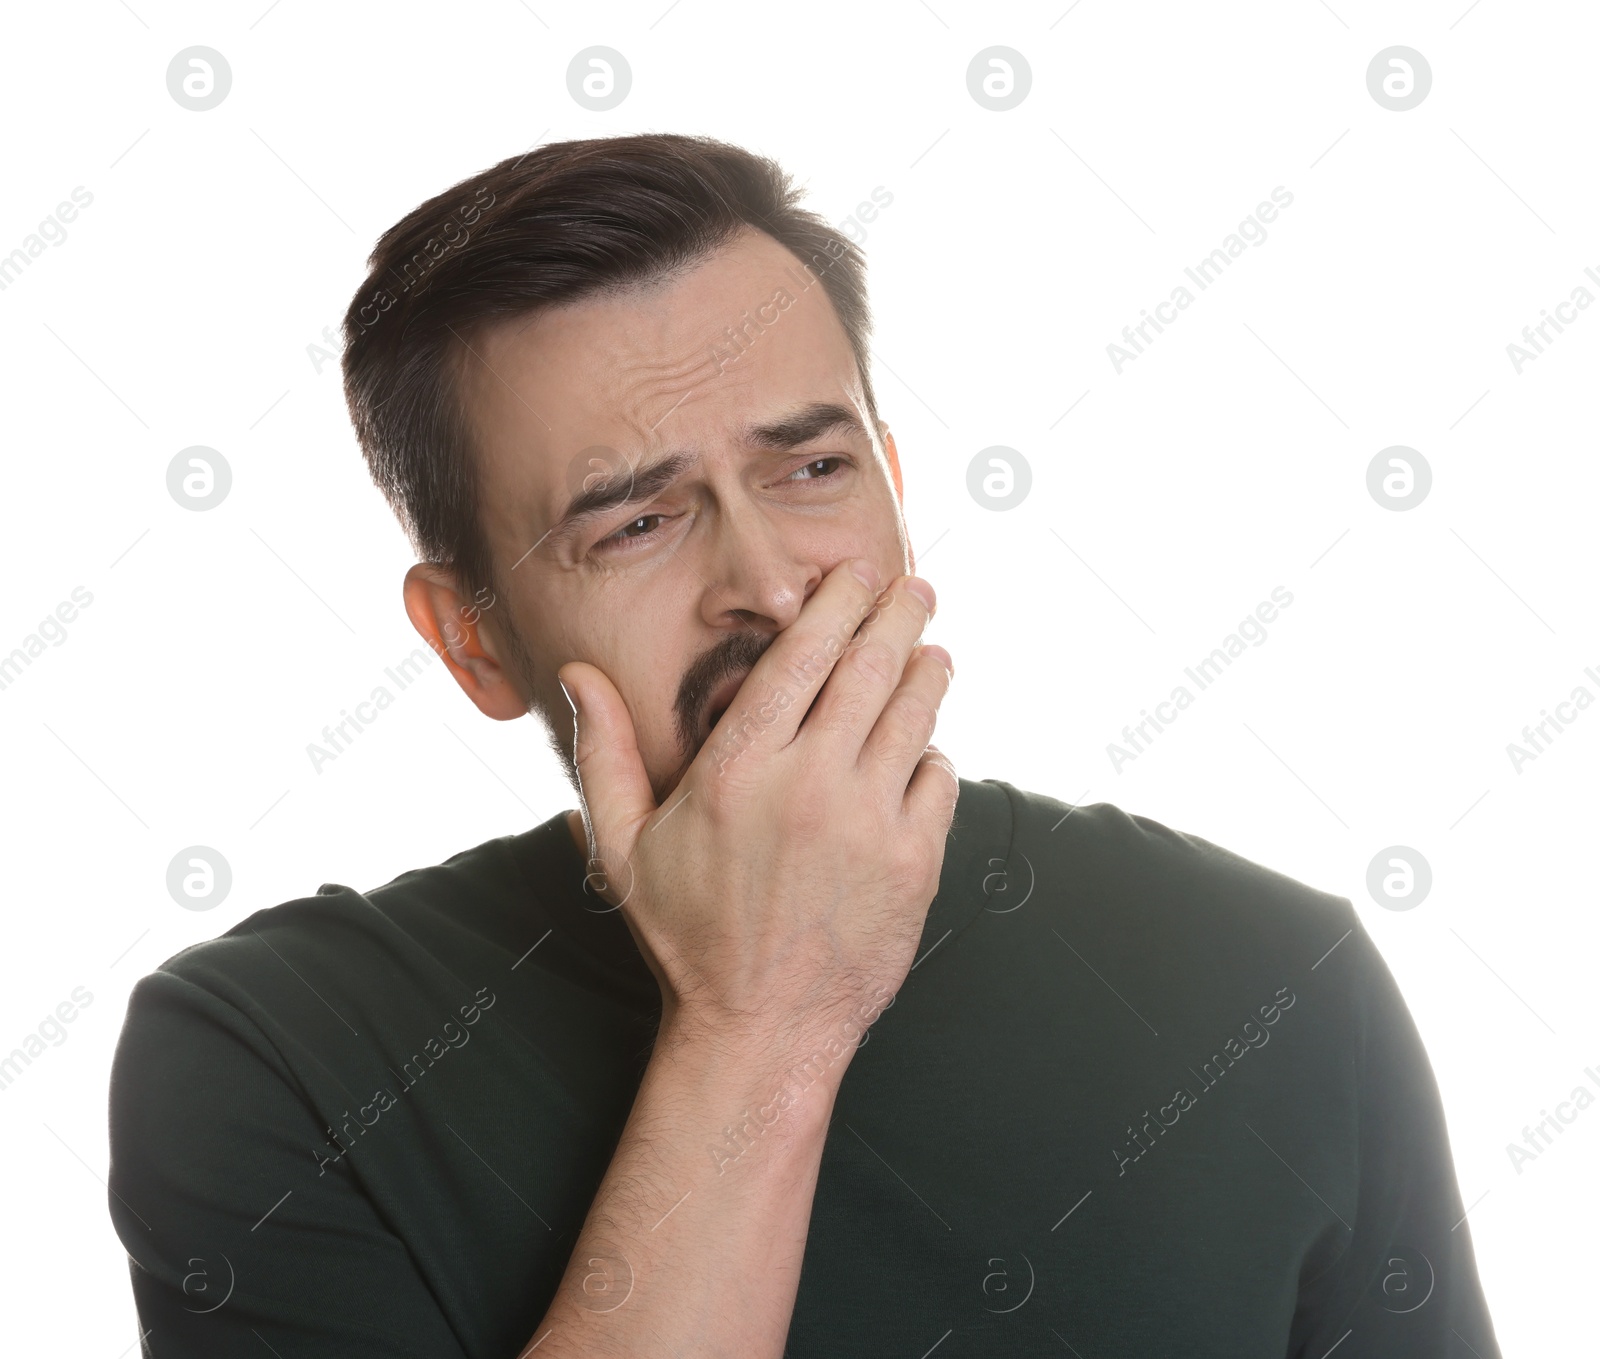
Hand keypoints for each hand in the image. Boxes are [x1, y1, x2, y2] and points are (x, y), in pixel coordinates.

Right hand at [556, 560, 957, 1056]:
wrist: (761, 1031)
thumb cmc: (689, 937)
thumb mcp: (625, 847)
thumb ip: (605, 753)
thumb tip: (579, 673)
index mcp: (739, 768)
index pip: (802, 655)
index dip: (837, 602)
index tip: (855, 575)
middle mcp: (810, 783)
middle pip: (871, 667)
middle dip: (898, 613)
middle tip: (916, 586)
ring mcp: (870, 822)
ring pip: (916, 715)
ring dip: (928, 671)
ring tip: (932, 650)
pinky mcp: (915, 863)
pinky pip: (939, 780)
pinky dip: (934, 756)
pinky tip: (924, 750)